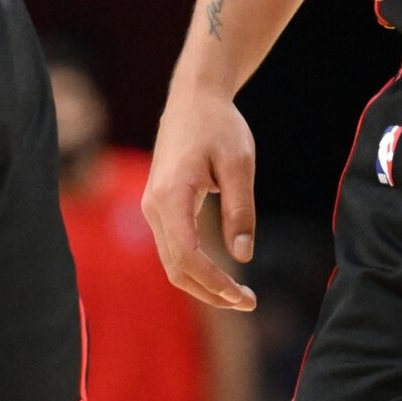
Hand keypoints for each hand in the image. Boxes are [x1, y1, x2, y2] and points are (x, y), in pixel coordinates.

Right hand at [143, 85, 259, 312]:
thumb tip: (242, 257)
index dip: (214, 283)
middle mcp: (154, 206)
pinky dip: (195, 268)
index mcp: (170, 196)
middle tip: (248, 303)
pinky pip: (173, 248)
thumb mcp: (239, 163)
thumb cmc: (219, 125)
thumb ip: (240, 210)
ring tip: (238, 295)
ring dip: (203, 284)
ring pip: (172, 263)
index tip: (243, 295)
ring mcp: (153, 207)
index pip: (187, 257)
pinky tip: (222, 274)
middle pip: (176, 268)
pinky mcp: (160, 206)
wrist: (194, 97)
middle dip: (210, 292)